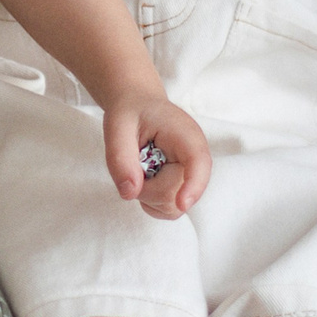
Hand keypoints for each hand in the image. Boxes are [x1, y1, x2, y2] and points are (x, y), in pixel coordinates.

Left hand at [102, 90, 211, 220]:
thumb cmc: (131, 113)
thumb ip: (120, 157)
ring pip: (171, 207)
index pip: (199, 163)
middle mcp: (194, 160)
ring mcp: (190, 177)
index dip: (193, 186)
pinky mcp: (181, 188)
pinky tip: (144, 179)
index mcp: (186, 136)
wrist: (138, 107)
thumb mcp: (117, 127)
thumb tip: (130, 192)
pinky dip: (150, 201)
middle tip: (132, 163)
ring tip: (139, 169)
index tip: (181, 203)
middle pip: (175, 194)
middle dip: (147, 189)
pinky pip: (167, 209)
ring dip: (147, 195)